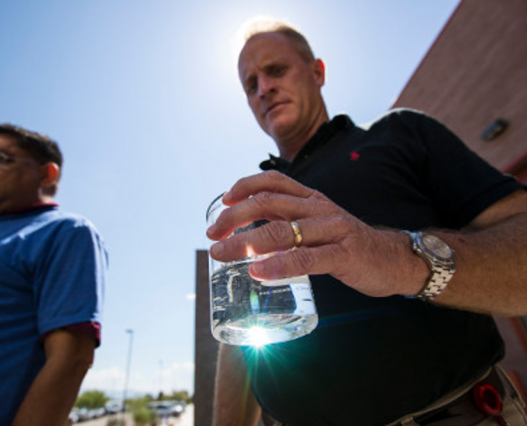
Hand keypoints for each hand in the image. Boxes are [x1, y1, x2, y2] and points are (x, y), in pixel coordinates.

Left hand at [206, 171, 423, 297]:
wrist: (394, 258)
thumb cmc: (347, 243)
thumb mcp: (317, 224)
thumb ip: (290, 223)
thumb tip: (248, 234)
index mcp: (311, 198)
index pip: (273, 181)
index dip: (244, 186)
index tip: (222, 201)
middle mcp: (319, 208)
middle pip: (268, 203)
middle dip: (234, 217)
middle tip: (213, 236)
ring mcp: (333, 229)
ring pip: (282, 230)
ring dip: (246, 243)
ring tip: (223, 255)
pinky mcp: (345, 254)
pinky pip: (307, 258)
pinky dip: (279, 265)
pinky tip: (259, 272)